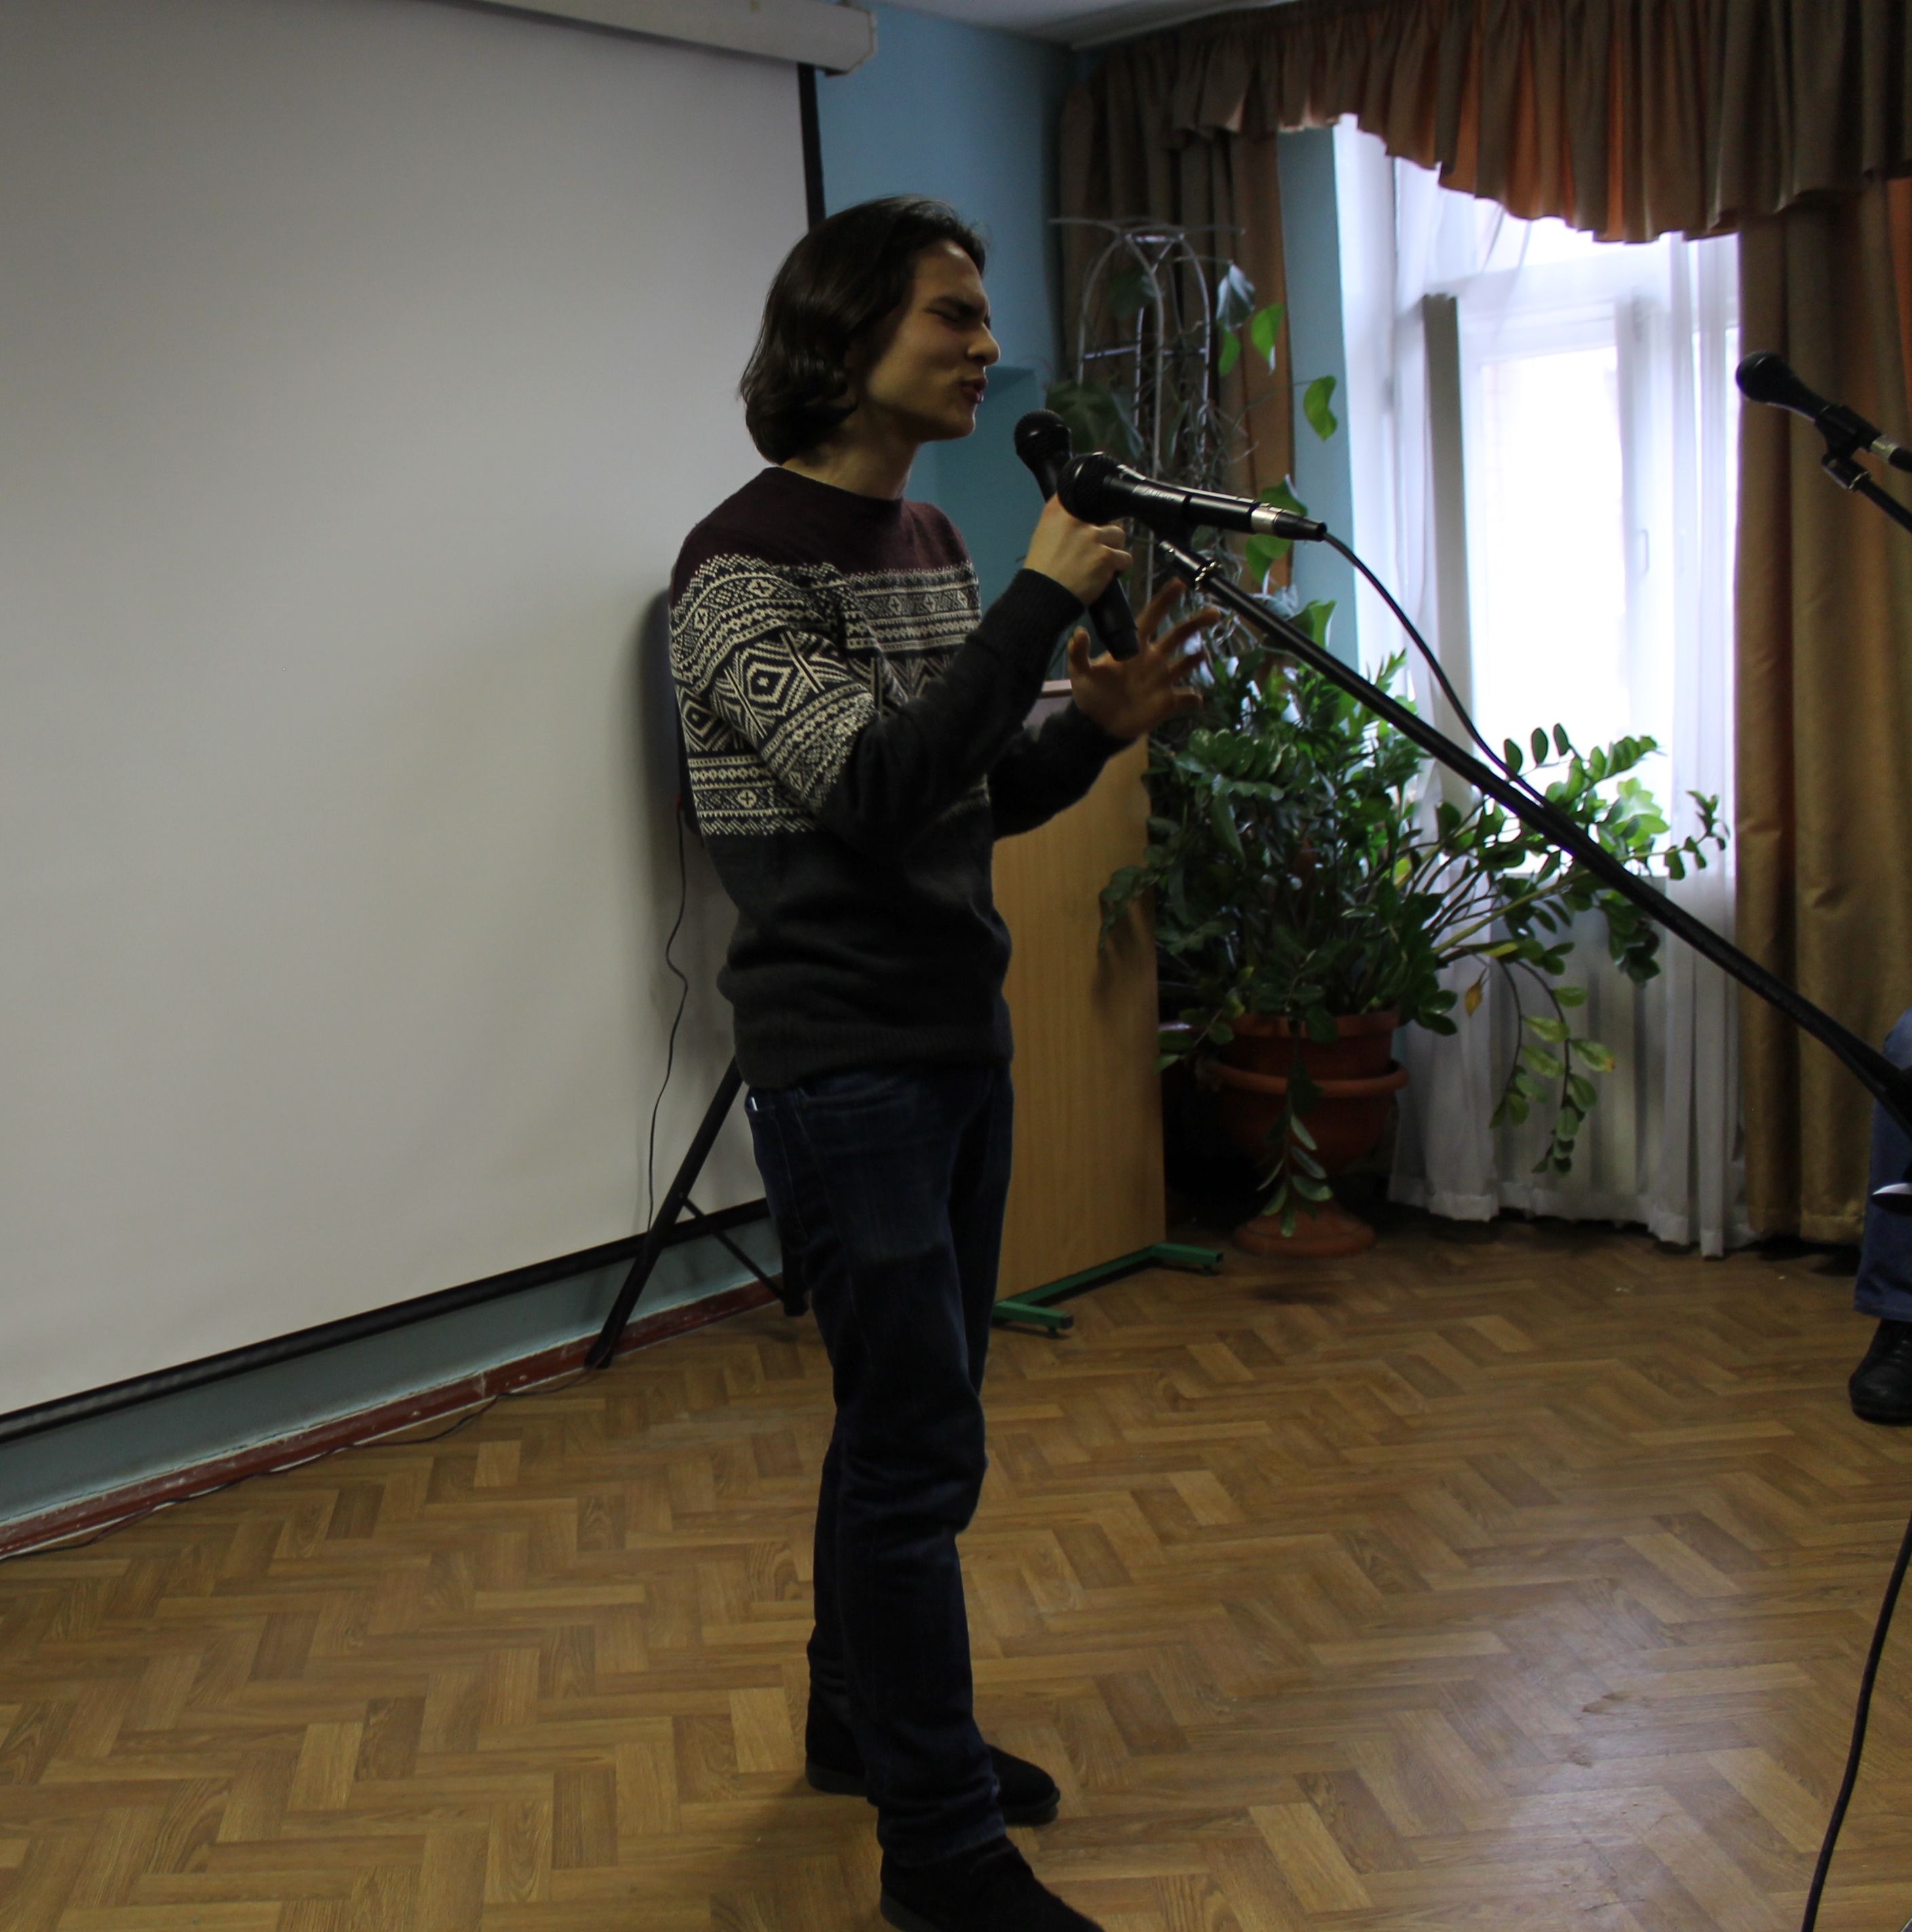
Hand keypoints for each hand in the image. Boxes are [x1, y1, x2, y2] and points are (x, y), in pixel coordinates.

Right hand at [1023, 493, 1130, 605]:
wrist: (1044, 594)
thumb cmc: (1042, 567)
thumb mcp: (1045, 532)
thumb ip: (1063, 517)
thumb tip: (1085, 512)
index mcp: (1058, 510)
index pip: (1083, 496)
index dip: (1094, 509)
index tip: (1094, 520)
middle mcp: (1077, 519)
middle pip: (1106, 517)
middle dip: (1104, 534)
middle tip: (1093, 550)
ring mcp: (1093, 536)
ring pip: (1118, 536)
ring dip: (1113, 549)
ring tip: (1101, 562)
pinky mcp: (1105, 556)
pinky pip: (1125, 557)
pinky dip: (1119, 567)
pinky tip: (1107, 573)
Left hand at [1067, 583, 1215, 741]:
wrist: (1097, 726)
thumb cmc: (1090, 695)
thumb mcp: (1080, 673)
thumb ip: (1080, 653)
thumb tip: (1079, 632)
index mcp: (1134, 647)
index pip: (1153, 617)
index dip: (1165, 600)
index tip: (1180, 582)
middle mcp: (1153, 659)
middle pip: (1178, 635)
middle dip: (1196, 622)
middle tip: (1215, 612)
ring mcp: (1162, 680)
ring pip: (1186, 663)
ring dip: (1196, 657)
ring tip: (1201, 653)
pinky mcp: (1167, 702)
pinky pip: (1186, 698)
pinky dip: (1194, 698)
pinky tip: (1196, 698)